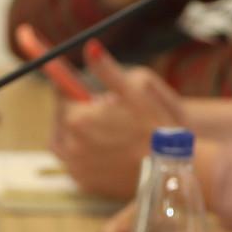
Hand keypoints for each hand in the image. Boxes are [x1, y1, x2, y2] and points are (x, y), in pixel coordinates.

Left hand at [49, 44, 186, 199]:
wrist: (171, 170)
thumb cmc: (155, 128)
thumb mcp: (134, 92)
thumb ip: (107, 69)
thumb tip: (90, 47)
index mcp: (78, 119)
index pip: (61, 95)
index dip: (67, 86)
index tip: (66, 79)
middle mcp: (70, 145)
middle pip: (60, 121)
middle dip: (72, 111)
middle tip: (91, 107)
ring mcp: (76, 168)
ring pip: (65, 143)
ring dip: (75, 133)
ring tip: (101, 129)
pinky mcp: (85, 184)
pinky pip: (75, 164)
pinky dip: (83, 154)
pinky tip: (105, 149)